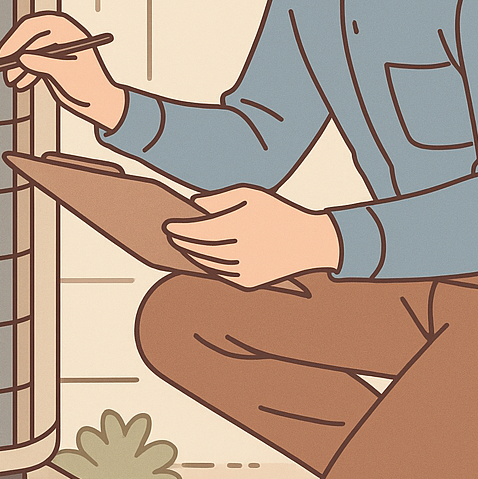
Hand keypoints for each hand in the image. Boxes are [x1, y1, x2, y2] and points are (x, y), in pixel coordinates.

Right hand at [0, 12, 127, 130]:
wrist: (100, 103)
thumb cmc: (89, 85)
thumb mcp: (65, 73)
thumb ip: (43, 63)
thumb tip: (21, 58)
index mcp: (67, 30)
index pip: (35, 26)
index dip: (17, 38)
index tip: (6, 53)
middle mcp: (59, 36)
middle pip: (28, 38)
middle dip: (15, 53)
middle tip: (2, 66)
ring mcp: (54, 49)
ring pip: (28, 52)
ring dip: (18, 66)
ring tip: (12, 82)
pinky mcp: (51, 63)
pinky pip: (32, 63)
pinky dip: (25, 74)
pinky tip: (21, 85)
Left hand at [163, 185, 342, 288]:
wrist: (309, 242)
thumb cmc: (278, 212)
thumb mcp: (250, 195)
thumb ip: (219, 199)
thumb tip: (194, 205)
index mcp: (239, 226)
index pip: (198, 231)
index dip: (180, 229)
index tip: (168, 225)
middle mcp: (240, 250)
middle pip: (200, 248)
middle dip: (183, 242)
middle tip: (171, 236)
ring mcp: (244, 269)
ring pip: (208, 264)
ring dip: (192, 256)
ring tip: (183, 246)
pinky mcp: (249, 283)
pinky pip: (221, 275)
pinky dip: (208, 267)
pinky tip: (200, 258)